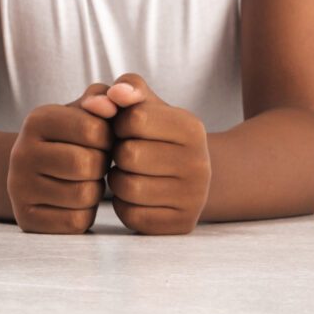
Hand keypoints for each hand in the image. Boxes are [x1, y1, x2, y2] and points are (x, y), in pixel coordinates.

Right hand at [6, 84, 120, 233]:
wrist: (34, 173)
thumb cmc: (72, 139)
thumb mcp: (85, 112)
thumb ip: (104, 98)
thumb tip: (110, 104)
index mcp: (37, 119)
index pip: (94, 129)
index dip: (108, 139)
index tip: (100, 141)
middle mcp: (21, 152)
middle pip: (88, 164)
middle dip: (100, 166)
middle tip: (92, 164)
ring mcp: (19, 187)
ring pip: (84, 195)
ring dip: (94, 191)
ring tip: (83, 181)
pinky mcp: (26, 218)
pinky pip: (76, 222)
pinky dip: (85, 215)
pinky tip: (74, 203)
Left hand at [104, 74, 210, 234]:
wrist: (188, 177)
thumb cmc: (156, 135)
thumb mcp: (147, 105)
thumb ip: (127, 89)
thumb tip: (113, 94)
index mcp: (192, 127)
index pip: (136, 118)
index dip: (118, 123)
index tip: (125, 130)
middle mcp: (200, 163)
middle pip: (129, 154)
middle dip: (117, 153)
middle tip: (125, 155)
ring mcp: (194, 198)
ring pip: (127, 187)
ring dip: (116, 180)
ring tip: (128, 173)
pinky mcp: (181, 224)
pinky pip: (131, 215)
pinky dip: (123, 205)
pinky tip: (134, 196)